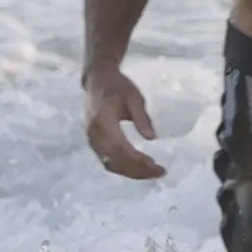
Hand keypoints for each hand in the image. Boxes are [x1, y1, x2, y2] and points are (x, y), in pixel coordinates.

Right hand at [84, 64, 164, 179]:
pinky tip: (138, 167)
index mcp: (103, 121)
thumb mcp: (134, 97)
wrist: (97, 79)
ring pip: (110, 164)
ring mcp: (91, 139)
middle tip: (159, 172)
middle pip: (115, 161)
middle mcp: (94, 133)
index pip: (120, 148)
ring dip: (131, 172)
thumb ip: (142, 118)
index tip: (157, 166)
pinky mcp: (93, 141)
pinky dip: (123, 167)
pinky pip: (106, 160)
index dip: (138, 161)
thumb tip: (152, 138)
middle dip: (138, 171)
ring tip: (152, 172)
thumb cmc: (118, 86)